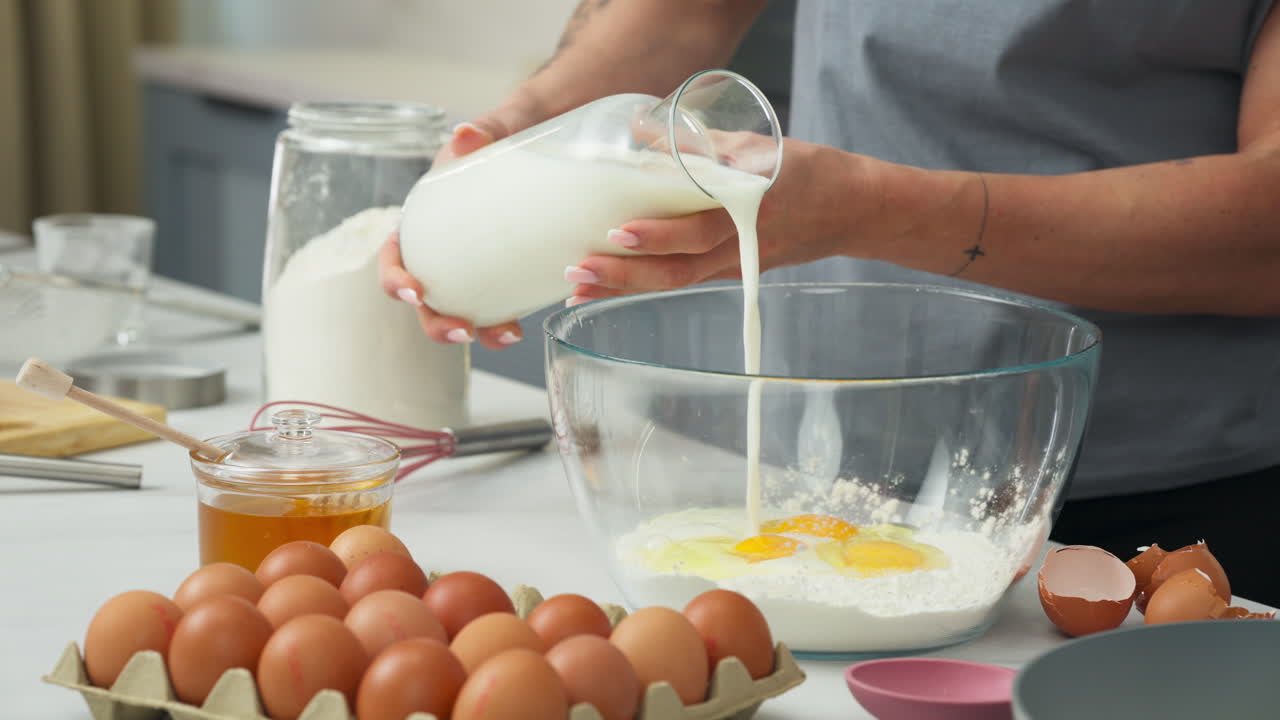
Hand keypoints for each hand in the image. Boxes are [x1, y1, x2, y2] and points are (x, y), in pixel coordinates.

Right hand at [378, 102, 541, 349]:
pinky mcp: (506, 274)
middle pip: (425, 299)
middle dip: (437, 323)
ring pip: (462, 311)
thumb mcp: (496, 128)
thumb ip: (484, 129)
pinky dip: (506, 321)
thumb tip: (467, 135)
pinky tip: (524, 328)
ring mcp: (474, 267)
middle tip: (464, 333)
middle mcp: (443, 250)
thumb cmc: (509, 135)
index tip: (414, 291)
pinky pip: (499, 305)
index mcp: (424, 218)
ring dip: (479, 332)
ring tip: (508, 337)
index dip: (395, 278)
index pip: (394, 255)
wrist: (545, 142)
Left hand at [564, 138, 868, 303]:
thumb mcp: (760, 148)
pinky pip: (682, 280)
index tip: (618, 231)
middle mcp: (738, 246)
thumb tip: (643, 131)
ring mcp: (734, 264)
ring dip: (624, 286)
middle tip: (579, 268)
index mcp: (749, 210)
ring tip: (578, 286)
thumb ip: (703, 144)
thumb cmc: (809, 172)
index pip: (698, 229)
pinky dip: (644, 284)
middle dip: (625, 273)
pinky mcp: (730, 270)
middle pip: (677, 269)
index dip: (658, 234)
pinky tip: (606, 288)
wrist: (853, 212)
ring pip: (674, 281)